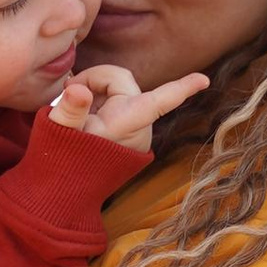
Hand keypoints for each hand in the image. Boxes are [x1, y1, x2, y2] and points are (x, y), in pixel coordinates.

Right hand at [49, 61, 209, 152]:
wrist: (67, 187)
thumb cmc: (65, 160)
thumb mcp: (61, 133)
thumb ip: (69, 110)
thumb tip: (78, 90)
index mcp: (126, 123)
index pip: (159, 102)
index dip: (181, 88)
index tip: (205, 80)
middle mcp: (137, 124)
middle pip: (121, 80)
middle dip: (94, 80)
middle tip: (69, 92)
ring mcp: (135, 125)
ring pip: (118, 88)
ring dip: (94, 91)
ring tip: (76, 109)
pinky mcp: (129, 126)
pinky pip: (117, 99)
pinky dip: (98, 100)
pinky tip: (85, 114)